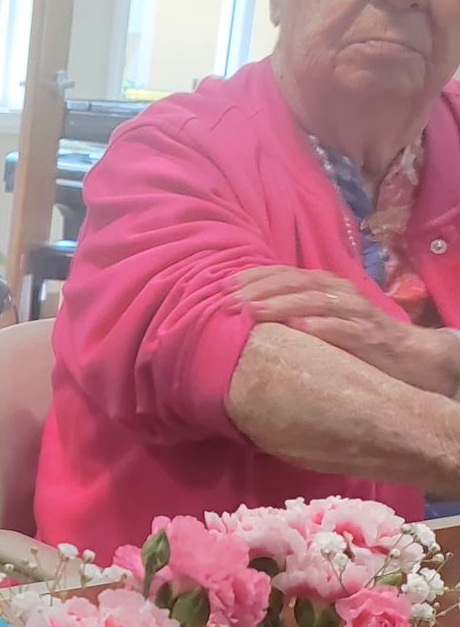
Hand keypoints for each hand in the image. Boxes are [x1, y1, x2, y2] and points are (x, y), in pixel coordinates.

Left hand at [235, 265, 459, 397]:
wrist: (406, 354)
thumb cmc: (355, 336)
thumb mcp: (321, 318)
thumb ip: (292, 310)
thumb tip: (247, 313)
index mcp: (322, 284)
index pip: (282, 273)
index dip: (252, 277)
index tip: (221, 286)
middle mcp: (337, 290)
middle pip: (293, 283)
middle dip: (258, 290)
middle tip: (227, 302)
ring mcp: (354, 310)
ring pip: (314, 301)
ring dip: (281, 304)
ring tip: (253, 311)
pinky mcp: (368, 334)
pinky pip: (343, 328)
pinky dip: (321, 326)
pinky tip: (299, 328)